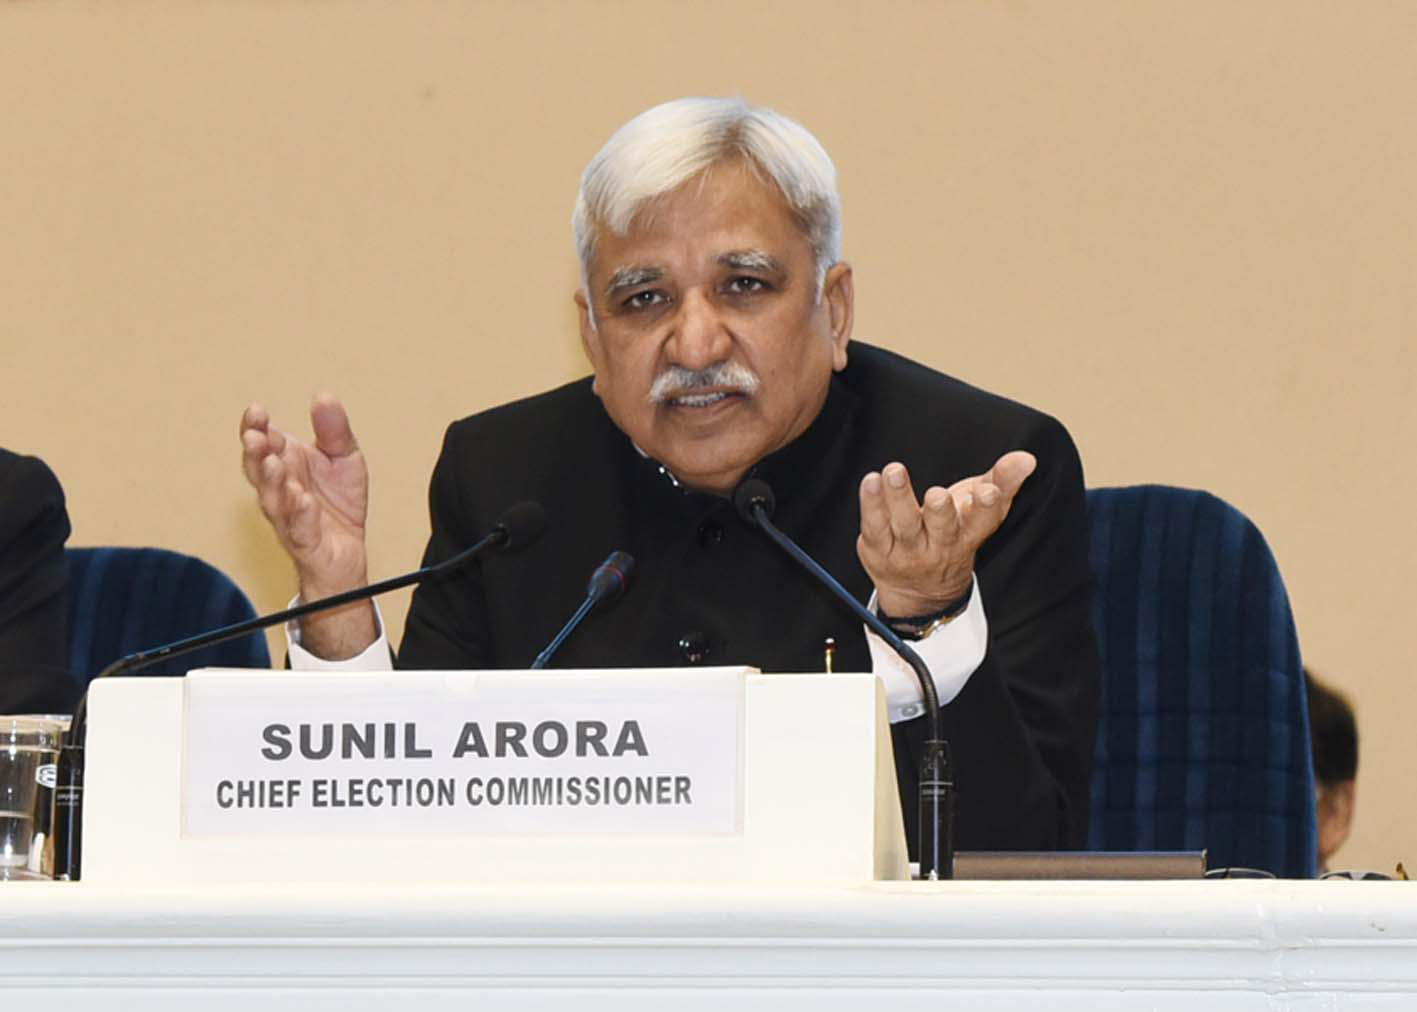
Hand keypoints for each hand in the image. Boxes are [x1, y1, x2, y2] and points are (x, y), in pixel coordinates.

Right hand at [240, 395, 376, 659]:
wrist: (348, 553)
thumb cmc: (337, 503)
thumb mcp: (345, 458)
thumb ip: (334, 431)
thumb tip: (322, 396)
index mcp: (285, 465)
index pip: (263, 442)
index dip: (256, 427)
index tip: (256, 410)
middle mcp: (280, 490)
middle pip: (259, 470)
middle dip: (255, 452)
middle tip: (254, 436)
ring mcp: (289, 517)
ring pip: (273, 499)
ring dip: (271, 481)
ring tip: (273, 463)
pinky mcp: (307, 543)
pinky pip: (301, 529)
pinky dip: (301, 515)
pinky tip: (304, 500)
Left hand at [857, 451, 1036, 617]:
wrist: (919, 591)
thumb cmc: (953, 535)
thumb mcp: (981, 511)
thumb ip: (1002, 482)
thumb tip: (1026, 458)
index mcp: (969, 536)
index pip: (983, 523)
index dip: (987, 508)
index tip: (988, 492)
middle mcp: (940, 547)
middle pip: (942, 529)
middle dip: (941, 512)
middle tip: (938, 494)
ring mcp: (908, 552)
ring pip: (905, 526)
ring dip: (899, 498)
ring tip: (894, 472)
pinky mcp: (879, 550)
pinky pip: (875, 526)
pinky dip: (871, 504)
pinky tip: (871, 481)